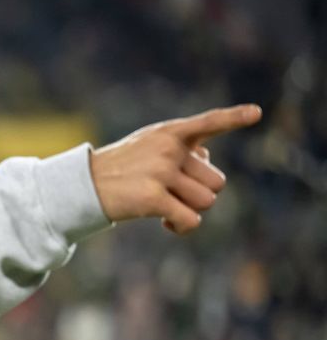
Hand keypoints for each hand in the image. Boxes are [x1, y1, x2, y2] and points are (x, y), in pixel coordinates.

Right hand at [89, 104, 261, 234]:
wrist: (82, 186)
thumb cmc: (121, 168)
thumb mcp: (148, 147)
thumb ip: (182, 149)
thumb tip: (208, 160)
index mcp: (169, 133)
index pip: (208, 123)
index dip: (233, 117)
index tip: (257, 113)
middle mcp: (167, 149)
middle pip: (217, 181)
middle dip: (201, 193)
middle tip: (175, 194)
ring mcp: (160, 173)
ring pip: (206, 202)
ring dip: (190, 210)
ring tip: (167, 208)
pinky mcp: (152, 198)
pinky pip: (191, 219)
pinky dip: (181, 226)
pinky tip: (166, 224)